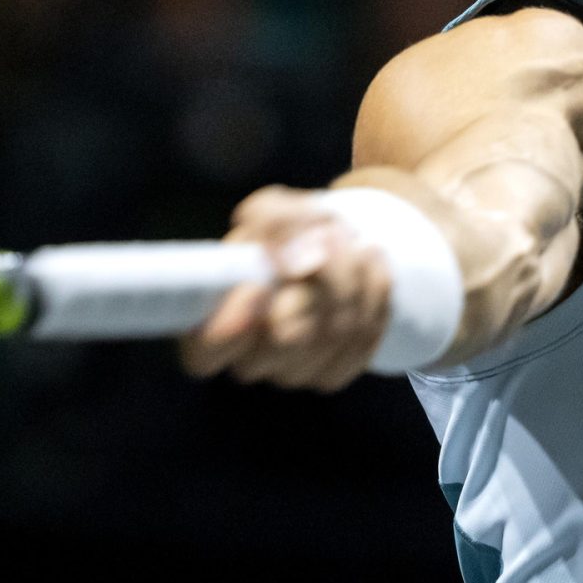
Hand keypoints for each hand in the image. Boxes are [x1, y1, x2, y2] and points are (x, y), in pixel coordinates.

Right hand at [178, 186, 392, 391]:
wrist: (330, 248)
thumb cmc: (286, 233)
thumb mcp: (272, 210)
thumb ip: (273, 223)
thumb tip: (298, 260)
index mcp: (210, 323)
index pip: (207, 351)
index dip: (231, 328)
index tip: (258, 285)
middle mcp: (248, 358)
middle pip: (287, 339)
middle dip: (319, 281)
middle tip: (329, 234)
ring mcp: (292, 372)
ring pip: (333, 335)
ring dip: (352, 279)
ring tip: (355, 243)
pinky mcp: (332, 372)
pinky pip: (364, 339)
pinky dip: (374, 295)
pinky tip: (370, 267)